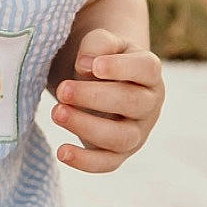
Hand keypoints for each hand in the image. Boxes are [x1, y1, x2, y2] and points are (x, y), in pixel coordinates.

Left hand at [50, 28, 163, 172]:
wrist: (100, 81)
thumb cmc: (101, 58)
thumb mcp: (102, 43)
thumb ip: (98, 45)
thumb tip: (86, 66)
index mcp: (149, 72)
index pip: (146, 69)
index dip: (121, 68)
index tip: (92, 67)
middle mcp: (149, 104)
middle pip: (131, 103)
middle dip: (94, 97)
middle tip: (63, 90)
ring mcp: (137, 131)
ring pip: (121, 137)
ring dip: (87, 126)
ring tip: (57, 113)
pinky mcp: (120, 153)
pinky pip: (108, 163)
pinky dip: (85, 162)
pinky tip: (62, 152)